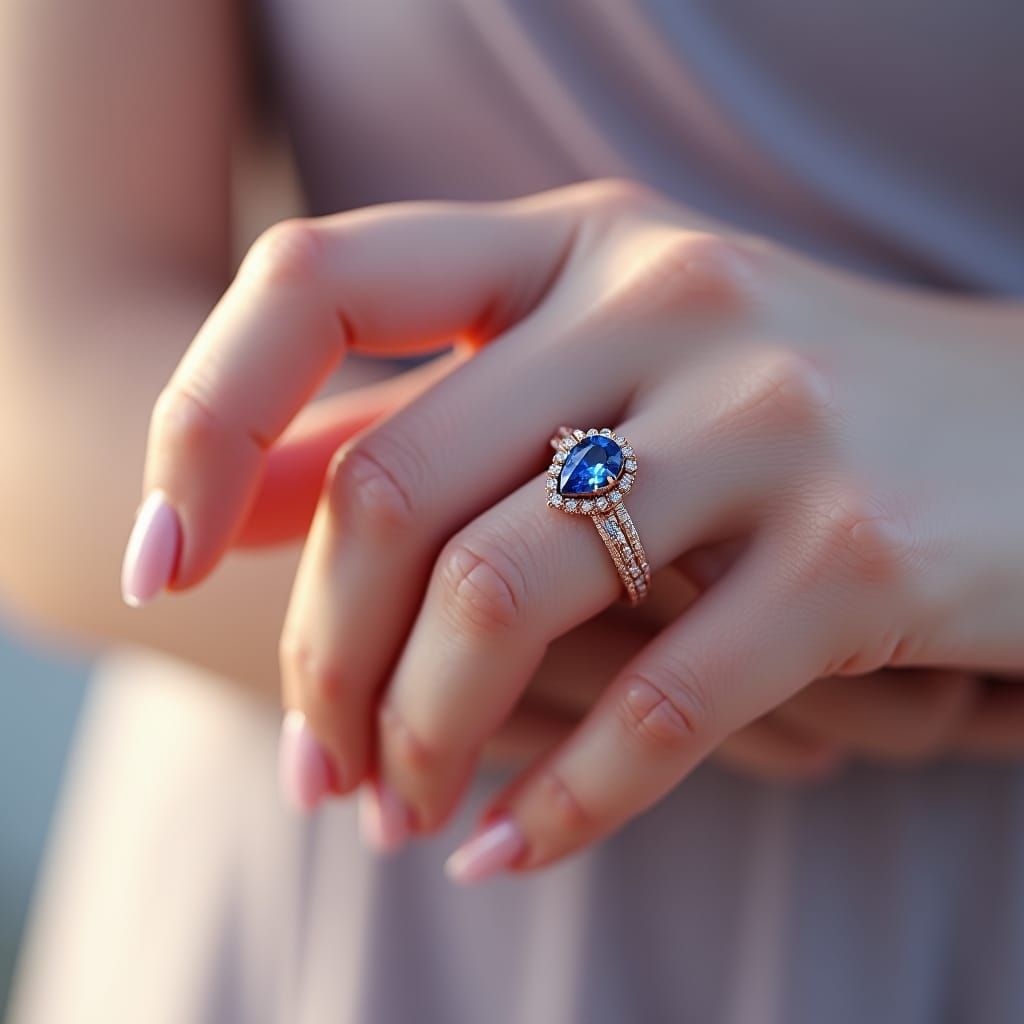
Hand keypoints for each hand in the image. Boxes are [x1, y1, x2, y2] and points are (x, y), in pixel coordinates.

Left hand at [126, 180, 1023, 879]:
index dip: (203, 420)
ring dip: (421, 740)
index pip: (316, 284)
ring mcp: (767, 417)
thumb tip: (246, 500)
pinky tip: (507, 854)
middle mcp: (661, 300)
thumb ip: (425, 421)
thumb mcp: (599, 372)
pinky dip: (565, 801)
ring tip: (404, 814)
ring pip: (497, 601)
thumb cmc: (789, 410)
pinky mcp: (859, 549)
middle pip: (389, 493)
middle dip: (320, 661)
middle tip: (320, 769)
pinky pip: (659, 701)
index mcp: (575, 244)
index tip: (161, 555)